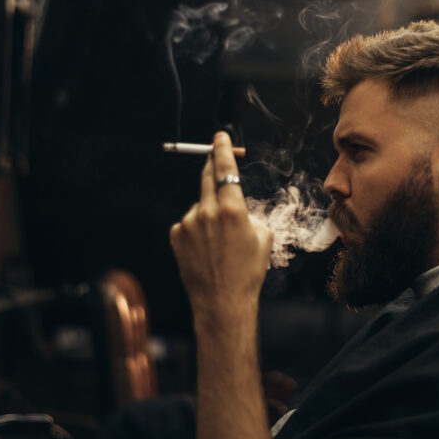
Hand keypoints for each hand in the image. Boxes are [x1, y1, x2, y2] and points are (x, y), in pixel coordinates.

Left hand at [169, 132, 272, 334]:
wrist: (222, 302)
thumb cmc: (248, 272)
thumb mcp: (262, 237)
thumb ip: (247, 214)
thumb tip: (235, 207)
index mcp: (232, 209)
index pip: (225, 169)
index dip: (222, 149)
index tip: (219, 137)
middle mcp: (207, 211)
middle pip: (207, 177)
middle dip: (213, 167)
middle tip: (216, 160)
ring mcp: (188, 223)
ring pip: (200, 205)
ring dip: (208, 212)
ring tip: (219, 241)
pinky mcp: (176, 235)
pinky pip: (189, 223)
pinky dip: (197, 229)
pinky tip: (206, 249)